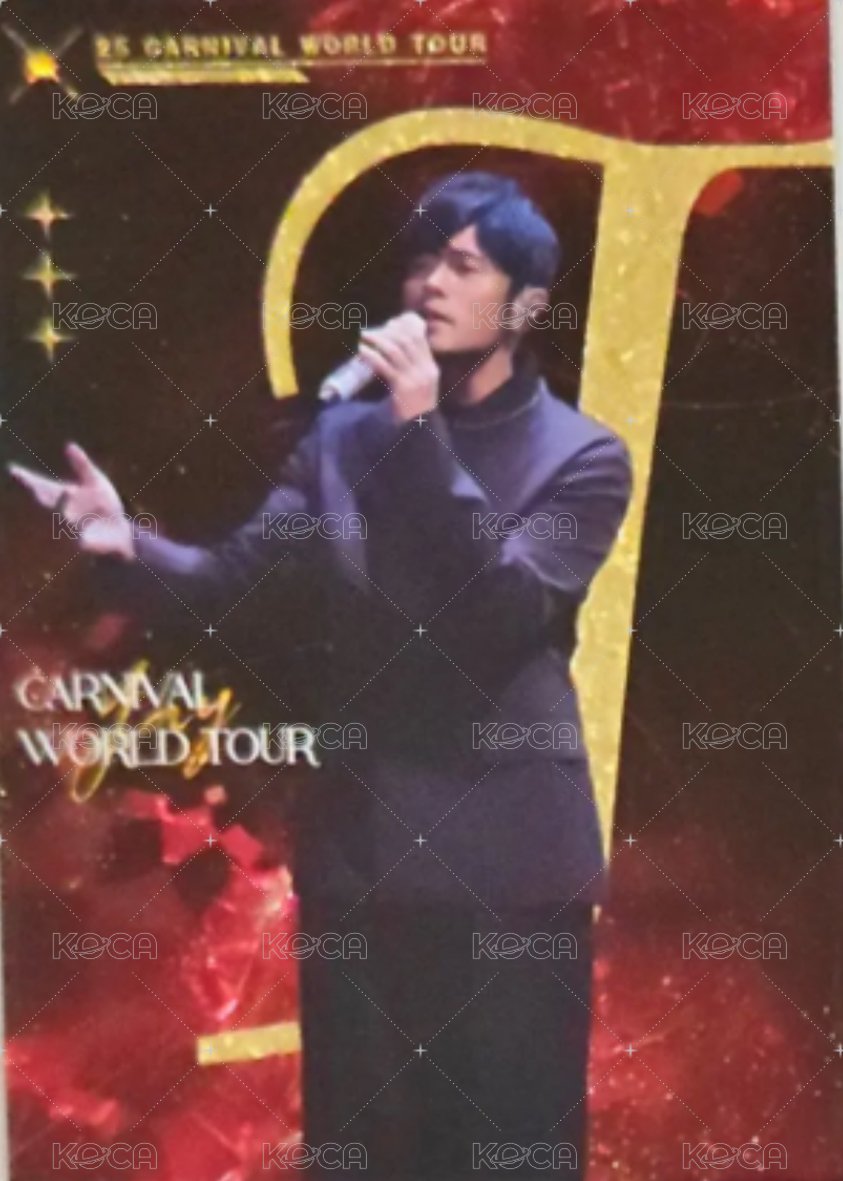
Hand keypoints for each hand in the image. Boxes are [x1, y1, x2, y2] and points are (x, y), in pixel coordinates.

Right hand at [9, 442, 134, 559]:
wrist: (121, 531)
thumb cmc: (105, 506)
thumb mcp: (95, 482)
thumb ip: (82, 465)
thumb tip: (69, 445)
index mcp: (61, 493)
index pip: (40, 485)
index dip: (26, 479)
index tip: (13, 470)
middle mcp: (59, 510)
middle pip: (43, 501)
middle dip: (36, 493)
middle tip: (30, 484)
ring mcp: (67, 526)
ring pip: (57, 517)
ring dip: (60, 506)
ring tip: (67, 492)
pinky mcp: (79, 541)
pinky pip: (74, 534)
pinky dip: (75, 526)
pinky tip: (77, 520)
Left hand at [358, 311, 438, 422]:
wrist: (416, 430)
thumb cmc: (412, 405)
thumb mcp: (418, 382)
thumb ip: (411, 364)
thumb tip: (393, 341)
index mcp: (431, 366)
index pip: (419, 336)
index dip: (403, 325)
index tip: (390, 322)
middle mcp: (426, 370)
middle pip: (406, 339)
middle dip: (388, 330)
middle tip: (371, 331)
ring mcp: (415, 379)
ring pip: (395, 350)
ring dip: (377, 339)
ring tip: (364, 336)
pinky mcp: (402, 388)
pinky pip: (385, 366)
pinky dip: (372, 355)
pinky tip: (362, 351)